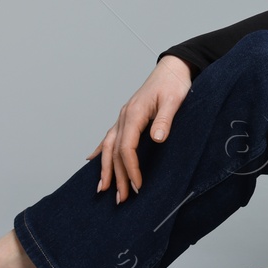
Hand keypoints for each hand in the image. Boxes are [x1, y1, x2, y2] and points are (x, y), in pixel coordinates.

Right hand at [87, 55, 191, 204]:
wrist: (173, 69)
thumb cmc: (175, 83)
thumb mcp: (175, 100)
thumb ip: (165, 119)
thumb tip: (158, 138)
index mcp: (135, 113)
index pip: (127, 147)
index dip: (130, 168)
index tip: (138, 185)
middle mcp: (125, 116)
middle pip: (114, 150)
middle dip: (116, 176)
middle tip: (121, 199)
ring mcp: (124, 117)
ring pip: (108, 146)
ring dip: (105, 168)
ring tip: (103, 188)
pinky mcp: (128, 117)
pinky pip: (109, 137)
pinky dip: (100, 150)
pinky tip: (92, 161)